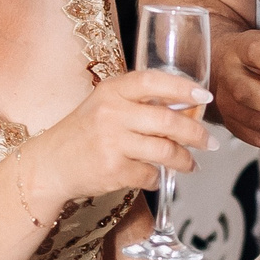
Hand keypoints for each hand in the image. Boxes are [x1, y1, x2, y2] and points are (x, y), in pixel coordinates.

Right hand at [24, 68, 219, 203]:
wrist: (49, 165)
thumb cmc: (82, 134)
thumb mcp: (104, 104)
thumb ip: (137, 101)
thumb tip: (184, 106)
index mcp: (111, 90)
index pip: (153, 81)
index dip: (183, 88)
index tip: (204, 96)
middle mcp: (111, 113)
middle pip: (168, 120)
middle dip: (196, 133)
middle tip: (209, 141)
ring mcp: (112, 142)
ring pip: (165, 151)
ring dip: (185, 160)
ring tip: (190, 164)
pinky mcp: (113, 170)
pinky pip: (150, 175)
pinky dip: (158, 178)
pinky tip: (156, 177)